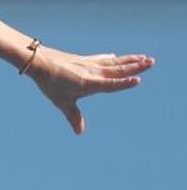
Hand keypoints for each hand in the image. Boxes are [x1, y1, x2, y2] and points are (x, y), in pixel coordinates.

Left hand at [24, 47, 154, 134]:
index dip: (124, 83)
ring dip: (129, 60)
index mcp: (89, 83)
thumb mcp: (62, 102)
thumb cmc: (50, 83)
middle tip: (152, 62)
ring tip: (144, 57)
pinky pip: (101, 58)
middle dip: (135, 66)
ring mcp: (89, 64)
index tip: (138, 79)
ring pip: (113, 62)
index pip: (111, 84)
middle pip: (118, 70)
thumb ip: (73, 116)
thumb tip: (79, 133)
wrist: (38, 61)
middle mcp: (93, 72)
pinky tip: (116, 56)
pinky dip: (110, 58)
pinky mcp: (83, 60)